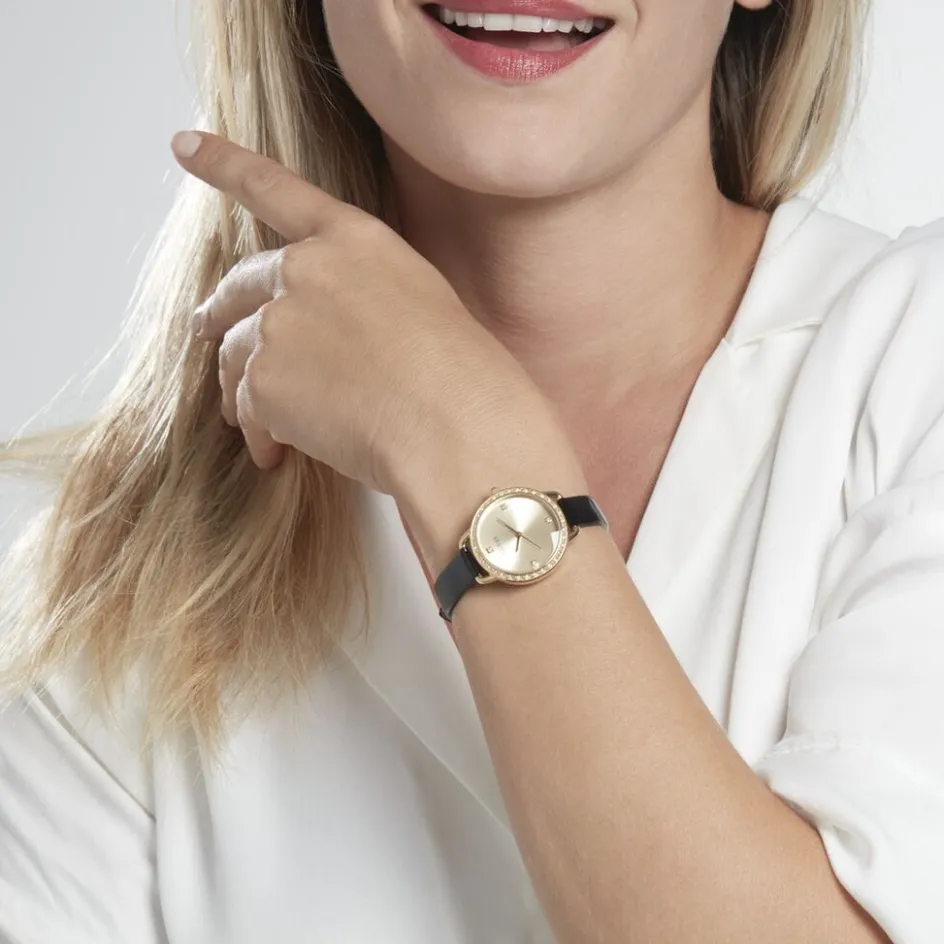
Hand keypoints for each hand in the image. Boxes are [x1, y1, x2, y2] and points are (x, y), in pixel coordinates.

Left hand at [171, 130, 550, 495]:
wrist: (456, 423)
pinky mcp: (264, 379)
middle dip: (219, 314)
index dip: (227, 165)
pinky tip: (278, 455)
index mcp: (355, 240)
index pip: (278, 191)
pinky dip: (260, 433)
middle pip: (239, 288)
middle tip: (207, 332)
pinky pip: (248, 408)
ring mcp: (279, 322)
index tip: (186, 145)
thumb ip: (359, 301)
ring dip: (242, 390)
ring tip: (261, 427)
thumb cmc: (462, 376)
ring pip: (237, 355)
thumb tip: (325, 341)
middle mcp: (306, 269)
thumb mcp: (421, 305)